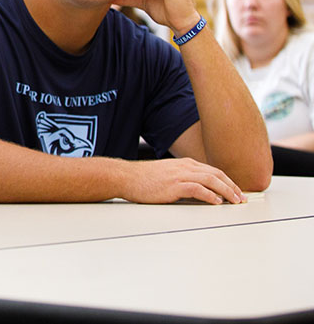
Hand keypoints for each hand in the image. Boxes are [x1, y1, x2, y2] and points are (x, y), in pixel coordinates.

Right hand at [119, 157, 245, 203]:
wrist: (126, 177)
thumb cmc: (143, 179)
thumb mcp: (167, 175)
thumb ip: (183, 179)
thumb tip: (198, 193)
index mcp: (185, 164)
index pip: (213, 171)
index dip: (227, 181)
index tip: (236, 191)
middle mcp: (185, 167)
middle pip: (217, 174)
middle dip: (232, 186)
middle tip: (242, 198)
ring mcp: (180, 175)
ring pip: (212, 180)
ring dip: (227, 191)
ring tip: (235, 201)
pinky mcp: (174, 185)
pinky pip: (198, 189)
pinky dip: (211, 195)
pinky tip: (217, 202)